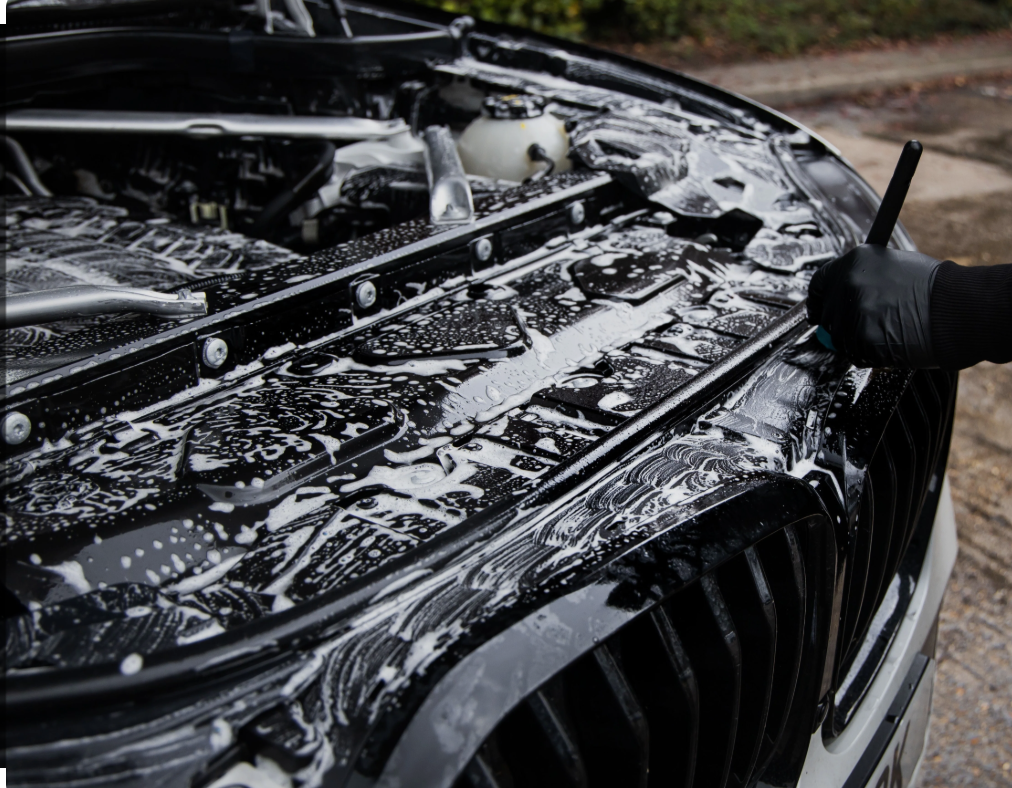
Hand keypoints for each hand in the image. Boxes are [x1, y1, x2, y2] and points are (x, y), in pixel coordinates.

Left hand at [807, 244, 942, 367]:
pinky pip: (856, 354)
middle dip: (841, 324)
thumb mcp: (892, 267)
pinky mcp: (861, 339)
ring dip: (857, 340)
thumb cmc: (933, 288)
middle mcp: (847, 284)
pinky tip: (891, 342)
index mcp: (855, 261)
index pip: (818, 283)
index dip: (818, 301)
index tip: (819, 311)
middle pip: (827, 314)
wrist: (957, 307)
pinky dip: (870, 354)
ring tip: (888, 331)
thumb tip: (842, 294)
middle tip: (864, 327)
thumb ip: (863, 278)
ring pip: (839, 338)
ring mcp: (852, 313)